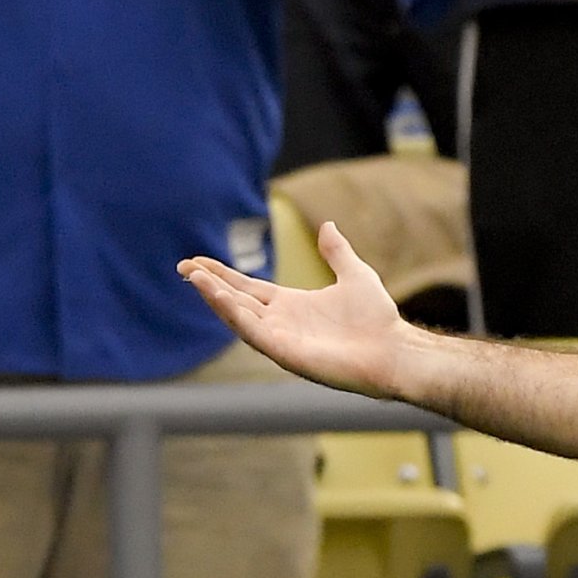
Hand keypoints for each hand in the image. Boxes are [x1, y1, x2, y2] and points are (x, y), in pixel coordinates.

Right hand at [181, 220, 415, 398]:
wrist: (394, 350)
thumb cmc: (377, 320)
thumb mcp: (355, 274)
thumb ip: (336, 252)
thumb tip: (328, 225)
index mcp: (291, 305)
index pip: (247, 288)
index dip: (222, 275)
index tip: (197, 261)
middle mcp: (280, 322)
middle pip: (235, 300)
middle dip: (208, 284)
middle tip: (183, 267)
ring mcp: (280, 339)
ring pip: (237, 316)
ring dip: (215, 297)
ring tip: (194, 277)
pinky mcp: (284, 353)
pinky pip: (252, 332)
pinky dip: (232, 314)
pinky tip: (217, 297)